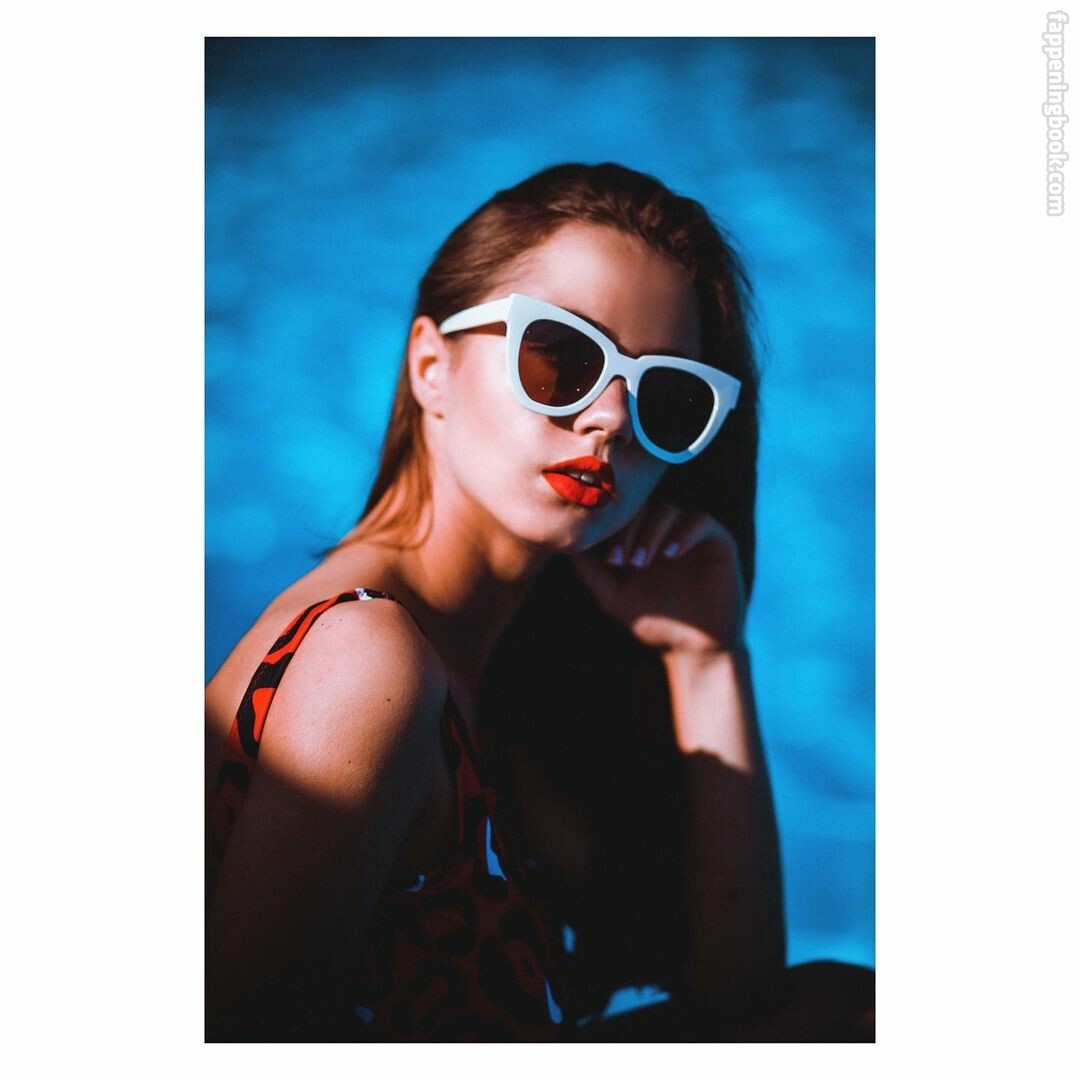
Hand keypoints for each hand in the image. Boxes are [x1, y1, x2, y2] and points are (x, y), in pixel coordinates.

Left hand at [568, 501, 745, 655]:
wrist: (693, 646)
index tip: (609, 561)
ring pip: (668, 511)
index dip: (612, 531)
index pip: (621, 516)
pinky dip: (684, 532)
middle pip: (642, 508)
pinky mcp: (717, 539)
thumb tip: (562, 543)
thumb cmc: (651, 621)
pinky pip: (701, 521)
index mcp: (639, 537)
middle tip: (623, 561)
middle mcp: (664, 530)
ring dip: (651, 533)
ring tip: (642, 562)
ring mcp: (690, 533)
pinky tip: (671, 553)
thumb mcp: (611, 596)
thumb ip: (588, 570)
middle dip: (629, 532)